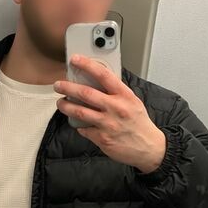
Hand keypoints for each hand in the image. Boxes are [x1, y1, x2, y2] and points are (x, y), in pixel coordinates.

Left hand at [54, 54, 166, 173]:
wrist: (149, 147)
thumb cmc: (139, 123)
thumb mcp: (132, 101)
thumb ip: (116, 93)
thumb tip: (97, 83)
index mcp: (124, 95)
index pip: (103, 75)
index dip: (87, 65)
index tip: (75, 60)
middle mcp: (115, 108)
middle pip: (86, 93)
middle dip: (68, 87)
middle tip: (58, 85)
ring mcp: (108, 124)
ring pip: (80, 112)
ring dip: (66, 106)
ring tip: (61, 103)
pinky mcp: (102, 138)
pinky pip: (84, 130)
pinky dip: (80, 126)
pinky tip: (80, 125)